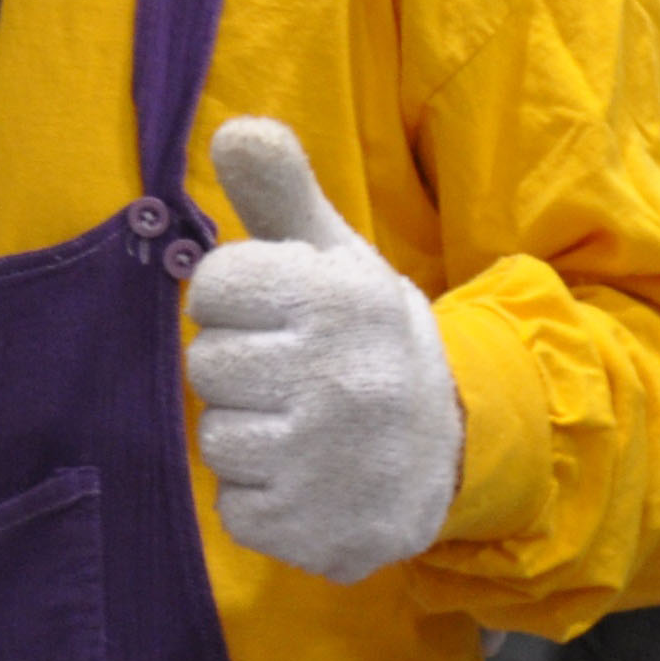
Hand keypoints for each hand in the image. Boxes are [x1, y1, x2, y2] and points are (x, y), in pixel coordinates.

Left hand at [184, 118, 460, 583]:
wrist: (451, 443)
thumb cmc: (362, 334)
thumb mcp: (332, 252)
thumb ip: (279, 187)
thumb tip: (233, 128)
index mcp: (340, 298)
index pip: (214, 285)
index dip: (234, 298)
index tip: (276, 310)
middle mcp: (341, 378)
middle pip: (208, 366)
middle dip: (241, 368)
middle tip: (291, 373)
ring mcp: (331, 461)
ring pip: (217, 440)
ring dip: (248, 435)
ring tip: (301, 425)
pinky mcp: (322, 532)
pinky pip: (236, 509)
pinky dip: (261, 499)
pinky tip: (306, 478)